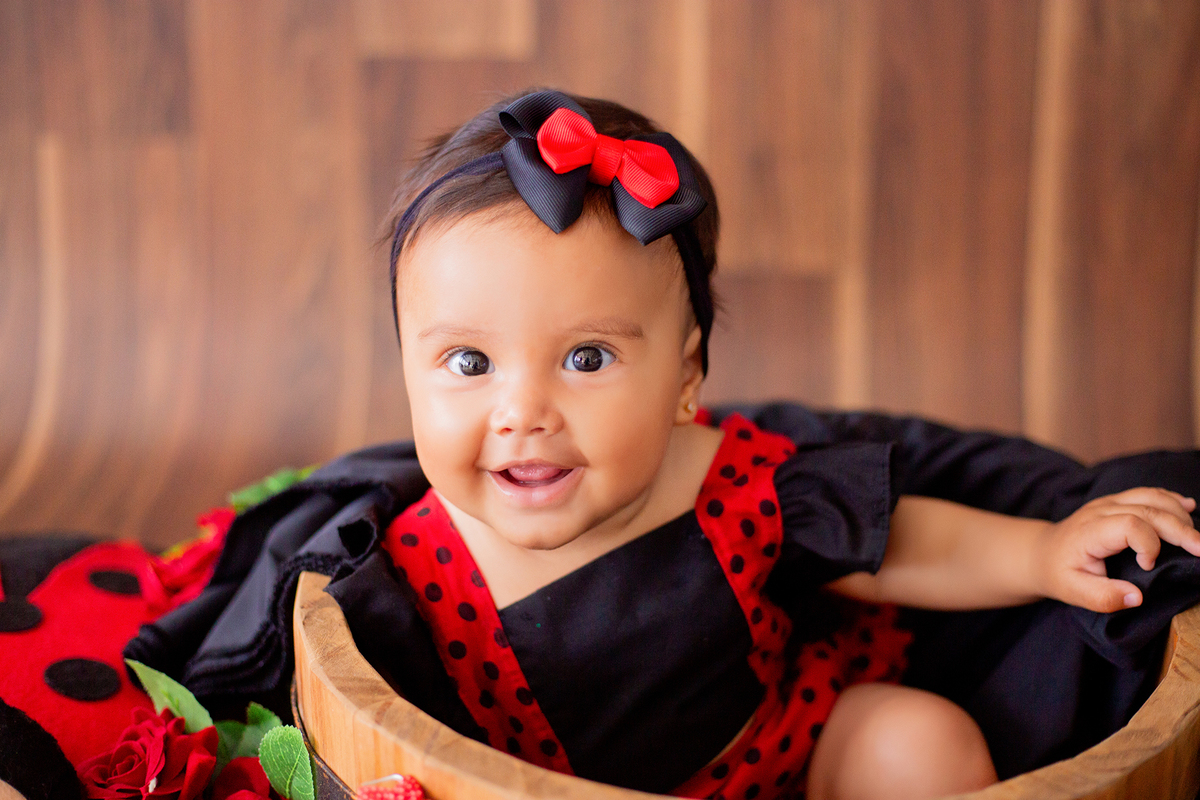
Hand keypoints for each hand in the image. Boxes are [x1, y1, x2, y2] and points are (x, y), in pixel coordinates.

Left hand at [1035, 488, 1199, 612]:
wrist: (1042, 552)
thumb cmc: (1059, 572)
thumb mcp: (1072, 591)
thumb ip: (1103, 597)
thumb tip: (1137, 597)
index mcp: (1090, 531)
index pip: (1129, 524)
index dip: (1148, 543)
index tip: (1148, 566)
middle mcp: (1101, 510)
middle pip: (1148, 509)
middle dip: (1180, 529)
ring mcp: (1109, 502)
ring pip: (1151, 497)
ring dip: (1179, 514)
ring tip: (1197, 538)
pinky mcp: (1117, 502)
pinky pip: (1147, 493)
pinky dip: (1171, 500)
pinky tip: (1190, 507)